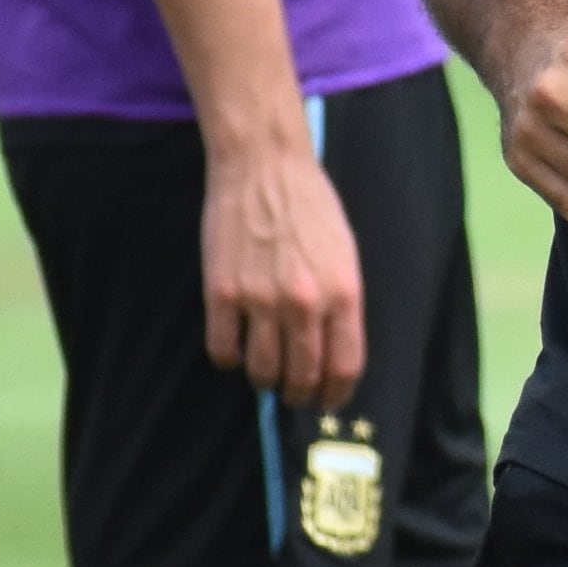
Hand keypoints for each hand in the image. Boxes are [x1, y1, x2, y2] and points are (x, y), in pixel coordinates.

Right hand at [204, 137, 365, 403]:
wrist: (264, 166)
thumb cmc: (309, 205)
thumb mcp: (344, 253)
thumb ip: (341, 303)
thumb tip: (331, 352)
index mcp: (343, 293)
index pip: (344, 367)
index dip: (336, 394)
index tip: (327, 400)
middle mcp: (305, 303)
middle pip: (303, 377)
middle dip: (299, 393)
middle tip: (293, 392)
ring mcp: (262, 299)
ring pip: (262, 371)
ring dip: (264, 380)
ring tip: (264, 371)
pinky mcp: (222, 293)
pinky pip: (223, 351)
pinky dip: (229, 359)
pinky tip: (234, 347)